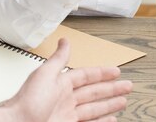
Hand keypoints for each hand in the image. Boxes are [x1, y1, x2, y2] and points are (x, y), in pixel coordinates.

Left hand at [3, 38, 130, 121]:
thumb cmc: (27, 102)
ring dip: (109, 105)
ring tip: (123, 102)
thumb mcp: (45, 74)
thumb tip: (65, 40)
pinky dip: (102, 121)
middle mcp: (66, 99)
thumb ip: (58, 59)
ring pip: (95, 108)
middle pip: (95, 92)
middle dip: (112, 89)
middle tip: (128, 86)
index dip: (102, 73)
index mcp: (61, 83)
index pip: (87, 76)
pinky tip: (110, 120)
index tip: (116, 71)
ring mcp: (68, 115)